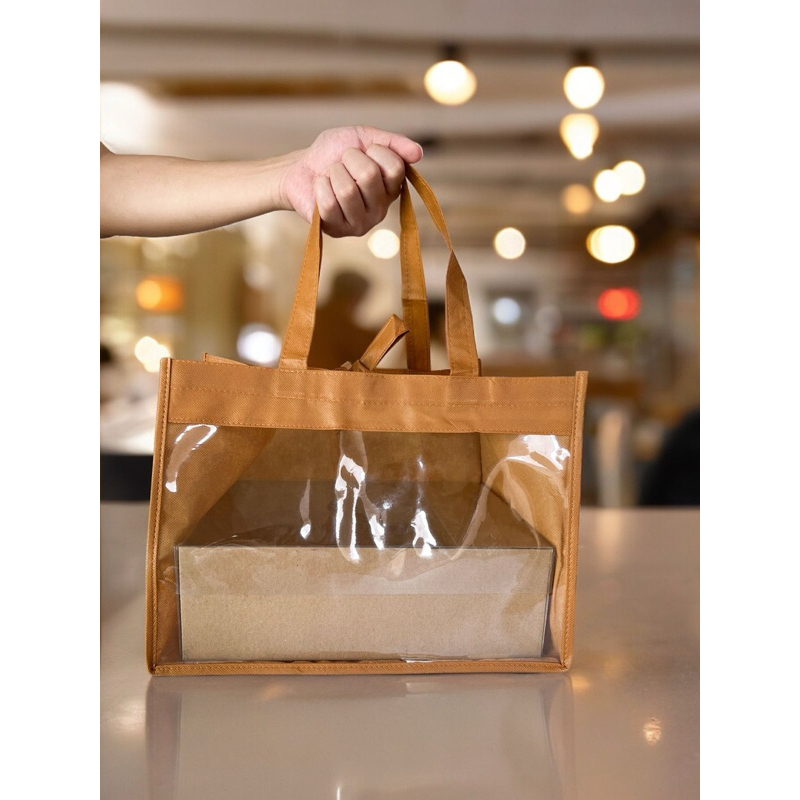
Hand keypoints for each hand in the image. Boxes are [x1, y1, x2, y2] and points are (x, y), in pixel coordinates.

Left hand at [279, 125, 422, 236]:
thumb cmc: (333, 154)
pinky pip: (329, 203)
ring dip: (332, 173)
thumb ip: (391, 143)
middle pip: (369, 176)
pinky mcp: (337, 230)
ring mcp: (360, 223)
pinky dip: (319, 187)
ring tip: (330, 176)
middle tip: (342, 163)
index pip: (395, 167)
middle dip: (348, 159)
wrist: (300, 169)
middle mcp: (380, 209)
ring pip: (347, 190)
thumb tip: (419, 153)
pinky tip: (320, 189)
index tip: (363, 151)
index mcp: (391, 187)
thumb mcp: (362, 138)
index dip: (374, 151)